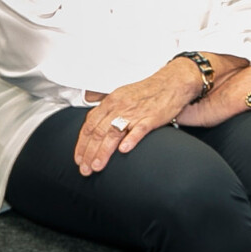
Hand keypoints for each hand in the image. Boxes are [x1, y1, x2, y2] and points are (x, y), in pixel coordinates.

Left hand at [73, 61, 201, 174]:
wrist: (172, 83)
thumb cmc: (147, 90)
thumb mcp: (121, 92)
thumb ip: (103, 99)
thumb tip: (88, 103)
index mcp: (111, 101)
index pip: (90, 125)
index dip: (82, 144)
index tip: (79, 158)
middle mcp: (120, 107)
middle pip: (99, 132)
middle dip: (89, 153)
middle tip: (85, 169)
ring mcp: (135, 112)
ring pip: (114, 133)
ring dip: (103, 152)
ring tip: (97, 166)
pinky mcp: (151, 118)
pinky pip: (139, 129)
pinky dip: (130, 140)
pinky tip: (123, 150)